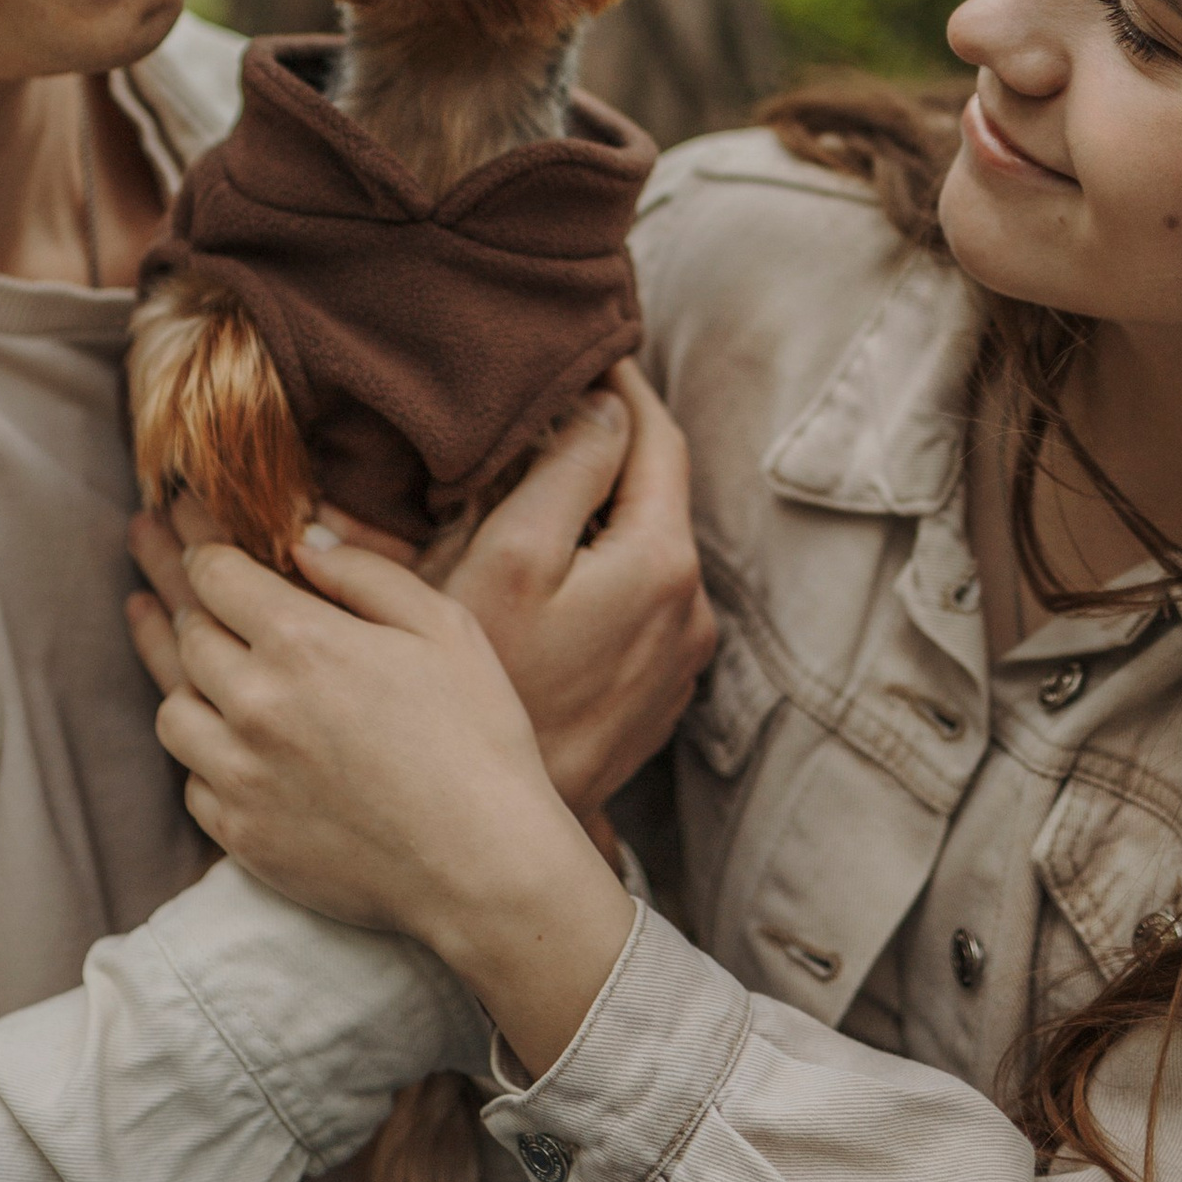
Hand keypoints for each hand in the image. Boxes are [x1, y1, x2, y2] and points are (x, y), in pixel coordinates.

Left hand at [130, 364, 716, 828]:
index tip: (180, 511)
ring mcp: (241, 775)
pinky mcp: (241, 836)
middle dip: (165, 579)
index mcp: (303, 642)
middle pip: (184, 630)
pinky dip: (197, 748)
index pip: (215, 572)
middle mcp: (254, 704)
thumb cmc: (478, 739)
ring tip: (156, 628)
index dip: (194, 535)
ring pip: (171, 707)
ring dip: (170, 667)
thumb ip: (364, 573)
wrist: (483, 869)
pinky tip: (204, 728)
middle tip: (143, 541)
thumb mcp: (443, 628)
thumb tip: (303, 538)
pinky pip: (191, 780)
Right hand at [437, 367, 716, 818]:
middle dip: (605, 445)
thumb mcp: (509, 558)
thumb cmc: (490, 689)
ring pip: (641, 547)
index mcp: (663, 560)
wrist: (496, 831)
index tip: (585, 349)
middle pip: (652, 492)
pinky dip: (598, 567)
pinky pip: (633, 600)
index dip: (618, 385)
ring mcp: (677, 658)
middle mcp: (692, 607)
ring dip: (598, 510)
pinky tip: (540, 569)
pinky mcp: (654, 694)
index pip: (656, 436)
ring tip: (530, 482)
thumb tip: (602, 409)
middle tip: (546, 404)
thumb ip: (565, 471)